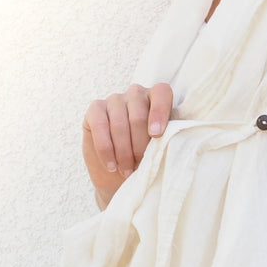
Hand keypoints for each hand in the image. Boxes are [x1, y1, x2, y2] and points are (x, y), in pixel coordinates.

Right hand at [81, 83, 172, 204]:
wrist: (120, 173)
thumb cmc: (146, 157)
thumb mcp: (161, 147)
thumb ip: (167, 138)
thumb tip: (171, 142)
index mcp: (157, 97)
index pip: (161, 93)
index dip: (160, 113)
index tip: (156, 136)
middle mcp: (136, 93)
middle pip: (138, 115)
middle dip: (140, 145)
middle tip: (140, 165)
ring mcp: (114, 99)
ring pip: (119, 123)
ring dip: (123, 152)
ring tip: (127, 171)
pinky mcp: (95, 109)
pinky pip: (99, 125)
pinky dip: (105, 148)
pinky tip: (111, 165)